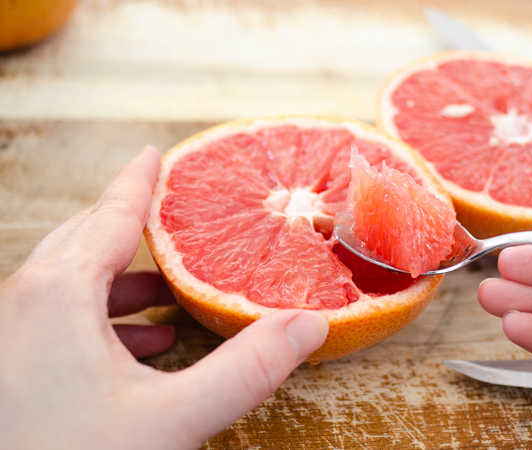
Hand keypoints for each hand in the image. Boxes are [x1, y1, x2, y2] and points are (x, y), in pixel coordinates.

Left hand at [0, 146, 328, 449]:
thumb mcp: (170, 419)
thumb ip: (245, 369)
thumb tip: (309, 326)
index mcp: (58, 294)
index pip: (110, 215)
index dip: (139, 182)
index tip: (154, 154)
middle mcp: (25, 303)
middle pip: (86, 238)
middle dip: (129, 222)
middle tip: (168, 210)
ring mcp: (13, 334)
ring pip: (71, 278)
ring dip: (122, 275)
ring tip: (168, 285)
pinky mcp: (14, 365)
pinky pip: (61, 315)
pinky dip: (103, 312)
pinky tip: (142, 340)